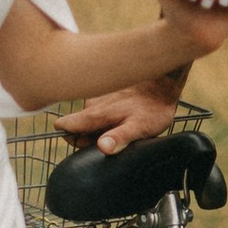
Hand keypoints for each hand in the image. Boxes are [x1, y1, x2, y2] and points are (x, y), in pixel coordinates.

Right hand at [59, 83, 183, 154]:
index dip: (73, 139)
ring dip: (101, 123)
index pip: (64, 126)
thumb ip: (119, 138)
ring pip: (89, 116)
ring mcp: (97, 95)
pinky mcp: (104, 90)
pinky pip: (98, 107)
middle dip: (91, 134)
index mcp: (94, 114)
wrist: (162, 81)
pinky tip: (124, 113)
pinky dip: (107, 113)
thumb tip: (102, 147)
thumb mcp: (139, 127)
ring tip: (123, 122)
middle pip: (77, 125)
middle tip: (115, 134)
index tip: (90, 142)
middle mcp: (90, 103)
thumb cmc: (152, 108)